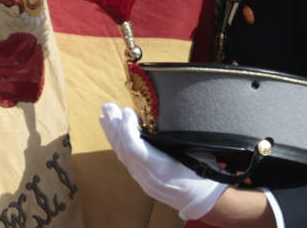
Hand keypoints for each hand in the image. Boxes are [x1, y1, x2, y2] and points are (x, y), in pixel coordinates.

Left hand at [99, 103, 226, 219]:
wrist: (201, 198)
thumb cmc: (201, 174)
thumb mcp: (194, 152)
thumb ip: (177, 137)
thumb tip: (166, 116)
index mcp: (160, 169)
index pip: (135, 149)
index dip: (127, 129)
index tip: (127, 111)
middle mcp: (147, 175)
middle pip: (124, 149)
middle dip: (114, 127)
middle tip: (108, 107)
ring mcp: (143, 178)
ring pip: (123, 154)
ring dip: (114, 133)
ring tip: (105, 117)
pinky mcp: (144, 178)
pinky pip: (127, 160)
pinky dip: (120, 144)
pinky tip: (116, 135)